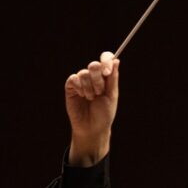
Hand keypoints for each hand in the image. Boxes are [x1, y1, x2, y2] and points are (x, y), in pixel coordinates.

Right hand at [65, 51, 119, 165]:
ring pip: (83, 73)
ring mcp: (81, 81)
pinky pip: (74, 79)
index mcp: (105, 77)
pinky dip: (79, 88)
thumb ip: (113, 79)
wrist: (92, 128)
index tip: (107, 73)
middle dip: (98, 80)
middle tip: (99, 92)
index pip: (106, 58)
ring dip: (89, 88)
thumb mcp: (112, 96)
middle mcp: (93, 77)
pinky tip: (82, 96)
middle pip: (94, 65)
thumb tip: (116, 60)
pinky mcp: (71, 86)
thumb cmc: (104, 114)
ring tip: (91, 98)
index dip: (106, 61)